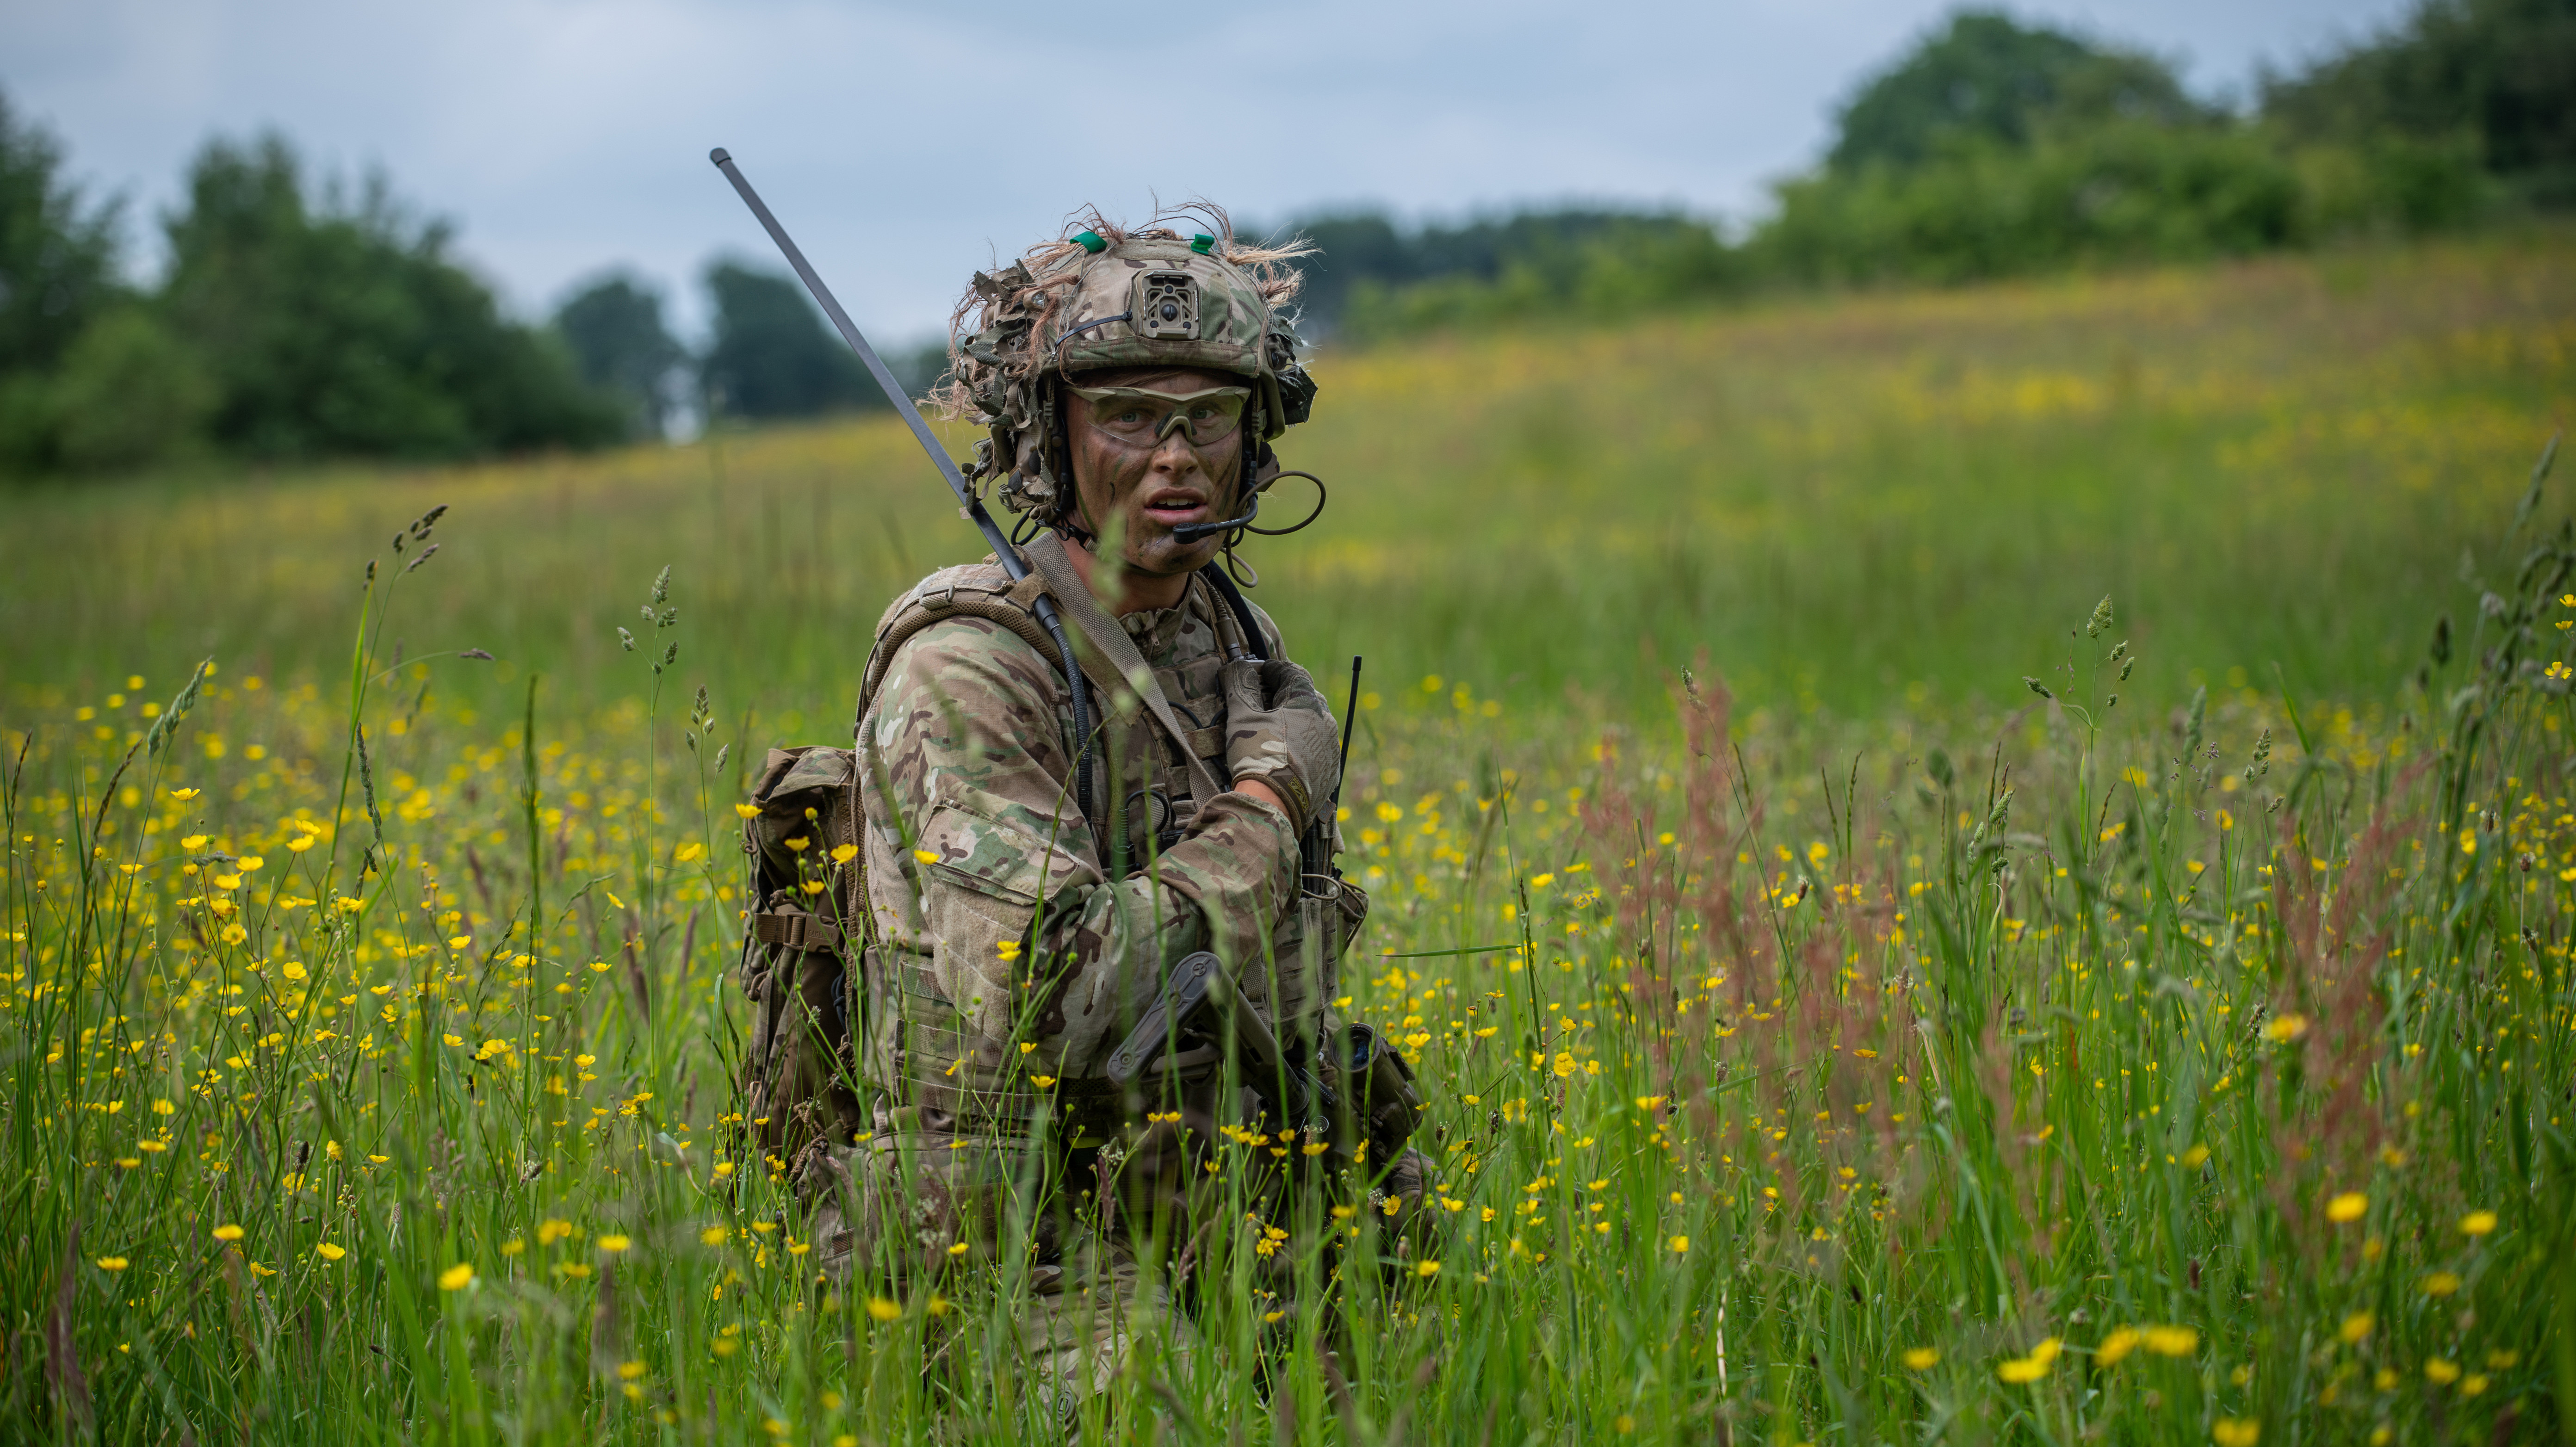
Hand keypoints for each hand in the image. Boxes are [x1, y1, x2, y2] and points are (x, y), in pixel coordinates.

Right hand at [1221, 659, 1340, 832]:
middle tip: (1265, 699)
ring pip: (1314, 725)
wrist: (1273, 804)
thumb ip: (1240, 686)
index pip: (1293, 674)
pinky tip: (1287, 754)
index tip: (1260, 671)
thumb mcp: (1242, 717)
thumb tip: (1236, 666)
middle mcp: (1326, 722)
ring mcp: (1331, 748)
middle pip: (1306, 698)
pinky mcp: (1330, 771)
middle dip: (1286, 695)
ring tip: (1275, 728)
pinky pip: (1318, 750)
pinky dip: (1304, 746)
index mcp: (1307, 703)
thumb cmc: (1257, 755)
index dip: (1274, 670)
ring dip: (1297, 721)